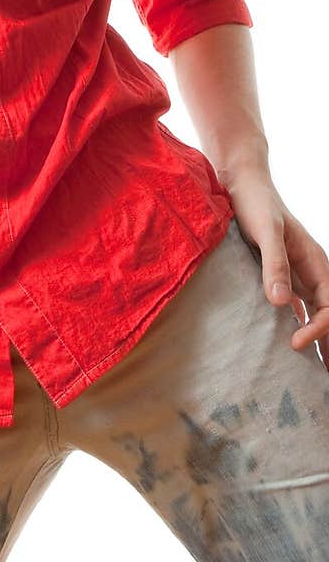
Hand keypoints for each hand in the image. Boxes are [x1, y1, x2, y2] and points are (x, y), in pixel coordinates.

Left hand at [224, 173, 328, 370]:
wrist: (241, 183)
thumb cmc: (256, 203)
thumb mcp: (265, 231)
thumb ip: (273, 264)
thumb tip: (281, 304)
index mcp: (316, 263)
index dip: (320, 330)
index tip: (297, 344)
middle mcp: (311, 272)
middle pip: (328, 315)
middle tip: (326, 378)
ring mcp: (296, 276)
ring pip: (314, 315)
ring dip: (318, 340)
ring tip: (315, 373)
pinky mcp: (278, 276)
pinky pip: (294, 308)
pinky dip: (297, 327)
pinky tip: (289, 345)